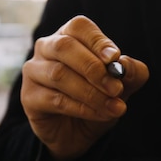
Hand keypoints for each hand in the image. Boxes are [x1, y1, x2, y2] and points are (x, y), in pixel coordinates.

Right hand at [20, 15, 148, 160]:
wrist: (78, 133)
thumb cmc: (99, 98)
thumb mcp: (123, 85)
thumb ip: (131, 72)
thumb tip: (124, 64)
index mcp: (69, 36)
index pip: (79, 27)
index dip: (97, 41)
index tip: (114, 58)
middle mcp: (47, 47)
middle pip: (64, 46)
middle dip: (93, 68)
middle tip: (117, 89)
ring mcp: (34, 71)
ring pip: (59, 74)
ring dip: (91, 93)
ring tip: (114, 107)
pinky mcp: (29, 97)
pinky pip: (55, 99)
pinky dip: (82, 108)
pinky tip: (100, 114)